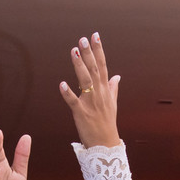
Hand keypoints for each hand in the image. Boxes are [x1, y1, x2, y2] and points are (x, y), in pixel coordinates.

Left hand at [59, 32, 119, 148]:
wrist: (105, 144)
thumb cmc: (107, 123)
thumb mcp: (112, 104)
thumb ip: (113, 88)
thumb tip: (117, 76)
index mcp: (105, 90)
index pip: (103, 66)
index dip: (99, 50)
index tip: (95, 36)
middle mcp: (99, 94)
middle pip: (94, 70)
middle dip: (89, 53)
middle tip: (83, 39)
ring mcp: (90, 103)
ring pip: (85, 81)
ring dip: (79, 66)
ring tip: (73, 51)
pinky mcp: (81, 113)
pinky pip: (73, 102)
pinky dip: (68, 93)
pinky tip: (62, 83)